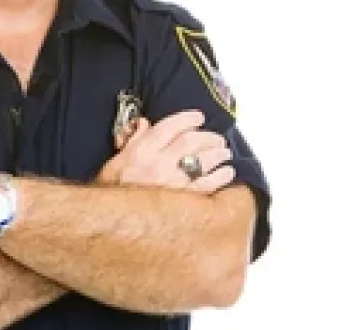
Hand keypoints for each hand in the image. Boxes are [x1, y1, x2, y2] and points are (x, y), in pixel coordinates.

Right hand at [96, 110, 234, 193]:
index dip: (188, 118)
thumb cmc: (112, 192)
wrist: (112, 222)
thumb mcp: (116, 161)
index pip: (170, 126)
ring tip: (224, 152)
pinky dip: (222, 177)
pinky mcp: (185, 201)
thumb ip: (133, 140)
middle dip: (208, 136)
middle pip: (192, 141)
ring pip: (204, 160)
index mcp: (142, 152)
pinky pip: (209, 185)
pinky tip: (227, 173)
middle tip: (216, 137)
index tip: (198, 117)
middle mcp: (160, 164)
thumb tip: (144, 124)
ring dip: (218, 153)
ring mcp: (174, 183)